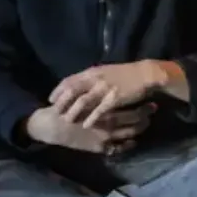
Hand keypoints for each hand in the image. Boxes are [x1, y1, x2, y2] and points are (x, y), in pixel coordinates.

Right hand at [25, 103, 155, 154]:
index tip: (151, 103)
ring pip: (129, 135)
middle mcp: (108, 126)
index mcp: (105, 111)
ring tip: (145, 124)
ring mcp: (105, 138)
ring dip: (139, 130)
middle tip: (152, 112)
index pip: (132, 111)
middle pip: (134, 123)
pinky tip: (131, 141)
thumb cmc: (64, 107)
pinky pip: (119, 148)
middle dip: (146, 117)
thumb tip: (113, 91)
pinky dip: (127, 145)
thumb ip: (97, 95)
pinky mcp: (99, 148)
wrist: (51, 126)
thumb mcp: (80, 96)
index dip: (144, 108)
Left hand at [49, 61, 166, 127]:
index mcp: (91, 72)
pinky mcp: (114, 98)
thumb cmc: (125, 73)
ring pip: (83, 101)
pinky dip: (91, 118)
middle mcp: (95, 79)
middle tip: (55, 112)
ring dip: (73, 111)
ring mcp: (104, 89)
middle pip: (72, 91)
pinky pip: (99, 110)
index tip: (50, 99)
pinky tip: (86, 125)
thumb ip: (91, 78)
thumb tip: (78, 84)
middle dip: (62, 102)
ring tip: (67, 120)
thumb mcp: (104, 71)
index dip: (58, 90)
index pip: (69, 81)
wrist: (145, 74)